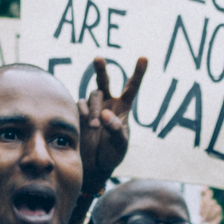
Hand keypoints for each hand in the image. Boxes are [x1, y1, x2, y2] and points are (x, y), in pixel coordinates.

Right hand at [78, 53, 150, 202]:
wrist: (94, 166)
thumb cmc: (112, 154)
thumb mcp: (120, 144)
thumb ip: (116, 129)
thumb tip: (106, 114)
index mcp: (123, 108)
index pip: (131, 87)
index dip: (138, 73)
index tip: (144, 57)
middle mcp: (108, 104)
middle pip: (104, 80)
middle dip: (101, 69)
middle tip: (98, 58)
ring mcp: (92, 107)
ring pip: (93, 96)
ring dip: (95, 109)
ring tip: (95, 126)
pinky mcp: (80, 113)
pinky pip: (81, 105)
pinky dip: (85, 112)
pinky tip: (87, 123)